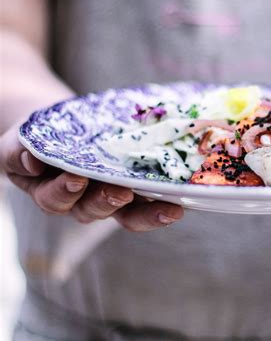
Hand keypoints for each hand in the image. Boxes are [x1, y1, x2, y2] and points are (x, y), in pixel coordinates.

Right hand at [0, 125, 182, 230]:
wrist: (57, 128)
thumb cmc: (36, 139)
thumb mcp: (19, 142)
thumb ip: (19, 152)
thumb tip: (32, 161)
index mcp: (53, 192)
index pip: (56, 199)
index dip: (65, 192)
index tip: (76, 178)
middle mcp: (83, 200)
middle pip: (95, 209)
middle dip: (108, 202)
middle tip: (123, 192)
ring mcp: (110, 194)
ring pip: (127, 212)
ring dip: (148, 211)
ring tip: (170, 208)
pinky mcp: (132, 184)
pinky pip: (147, 197)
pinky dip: (163, 198)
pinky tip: (181, 194)